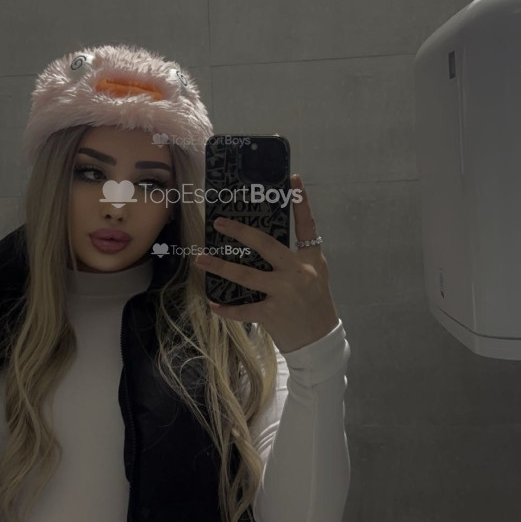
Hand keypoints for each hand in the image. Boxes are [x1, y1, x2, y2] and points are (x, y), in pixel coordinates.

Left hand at [196, 173, 338, 352]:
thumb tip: (262, 241)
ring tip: (201, 260)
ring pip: (246, 276)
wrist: (319, 341)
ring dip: (221, 267)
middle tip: (219, 223)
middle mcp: (299, 272)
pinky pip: (243, 309)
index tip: (293, 181)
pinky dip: (227, 308)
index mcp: (311, 260)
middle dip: (240, 232)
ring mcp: (285, 293)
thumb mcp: (315, 275)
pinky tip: (214, 304)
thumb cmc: (315, 304)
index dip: (301, 202)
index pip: (307, 226)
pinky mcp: (272, 314)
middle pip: (266, 245)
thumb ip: (295, 257)